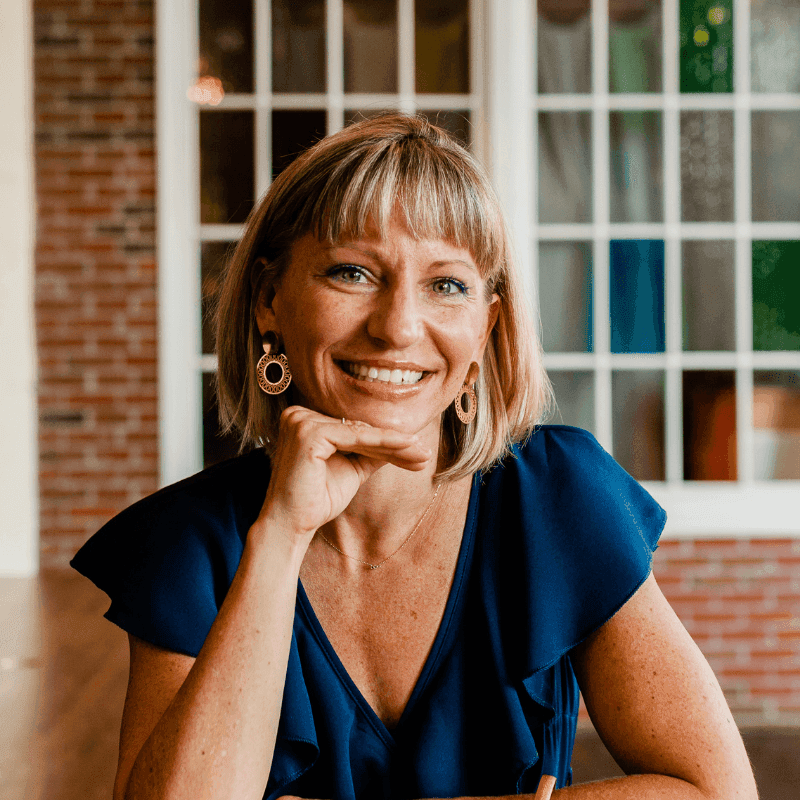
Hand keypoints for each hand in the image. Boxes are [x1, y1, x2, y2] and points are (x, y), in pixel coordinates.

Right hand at [257, 406, 432, 542]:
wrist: (291, 524)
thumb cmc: (316, 499)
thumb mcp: (351, 469)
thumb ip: (370, 453)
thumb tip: (401, 442)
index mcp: (305, 420)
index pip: (354, 429)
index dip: (387, 442)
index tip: (416, 452)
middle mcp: (299, 414)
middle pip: (359, 429)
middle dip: (395, 444)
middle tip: (424, 453)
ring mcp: (302, 420)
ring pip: (361, 432)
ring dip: (395, 444)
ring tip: (422, 453)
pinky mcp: (309, 432)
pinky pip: (355, 437)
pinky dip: (383, 444)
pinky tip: (406, 450)